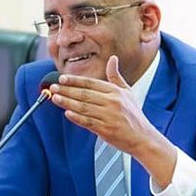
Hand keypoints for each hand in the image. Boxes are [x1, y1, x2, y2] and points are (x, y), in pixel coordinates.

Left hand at [50, 55, 176, 186]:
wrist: (142, 137)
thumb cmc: (134, 115)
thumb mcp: (128, 92)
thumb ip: (116, 76)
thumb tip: (113, 59)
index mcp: (116, 92)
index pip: (91, 83)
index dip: (75, 80)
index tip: (62, 78)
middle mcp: (112, 102)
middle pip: (84, 94)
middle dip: (66, 90)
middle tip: (53, 87)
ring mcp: (108, 116)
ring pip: (83, 107)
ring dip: (67, 102)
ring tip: (55, 98)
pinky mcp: (105, 129)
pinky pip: (87, 122)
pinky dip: (76, 117)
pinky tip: (67, 113)